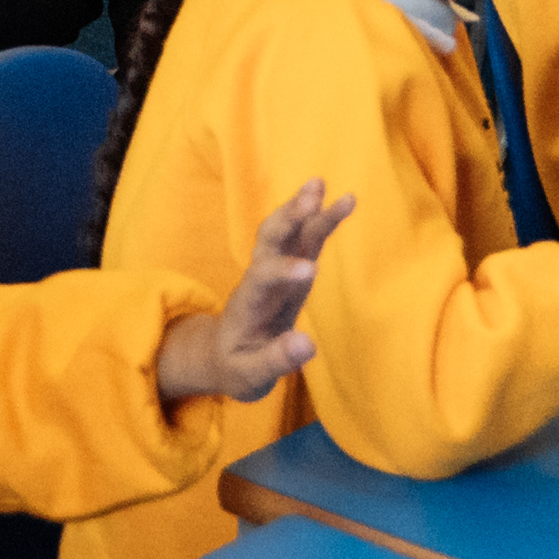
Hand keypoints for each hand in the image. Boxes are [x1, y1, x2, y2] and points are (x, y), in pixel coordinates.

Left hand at [153, 175, 357, 400]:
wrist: (224, 355)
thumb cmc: (237, 367)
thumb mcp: (250, 376)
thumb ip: (277, 360)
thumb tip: (307, 343)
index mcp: (248, 304)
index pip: (262, 281)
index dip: (284, 272)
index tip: (309, 271)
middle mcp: (259, 279)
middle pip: (269, 242)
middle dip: (289, 219)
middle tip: (311, 198)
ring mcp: (274, 271)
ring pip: (285, 233)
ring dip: (301, 208)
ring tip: (320, 183)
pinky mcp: (290, 271)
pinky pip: (301, 240)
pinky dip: (316, 219)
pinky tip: (334, 200)